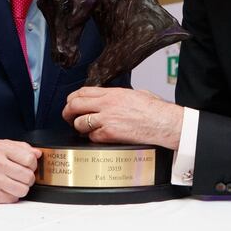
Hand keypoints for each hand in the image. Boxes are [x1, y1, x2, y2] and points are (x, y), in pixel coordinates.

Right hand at [0, 139, 40, 203]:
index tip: (28, 165)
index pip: (30, 159)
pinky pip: (13, 199)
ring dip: (21, 188)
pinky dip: (12, 195)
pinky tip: (4, 188)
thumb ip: (22, 147)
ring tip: (14, 182)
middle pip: (28, 176)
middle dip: (28, 177)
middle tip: (21, 176)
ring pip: (23, 190)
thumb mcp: (1, 146)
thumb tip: (38, 154)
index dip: (33, 164)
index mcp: (0, 148)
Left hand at [62, 86, 183, 149]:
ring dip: (79, 127)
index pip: (83, 91)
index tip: (71, 102)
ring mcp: (107, 119)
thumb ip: (120, 95)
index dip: (72, 98)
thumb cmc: (155, 110)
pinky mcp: (110, 134)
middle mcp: (107, 104)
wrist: (163, 122)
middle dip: (67, 112)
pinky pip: (92, 137)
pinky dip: (92, 138)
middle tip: (68, 117)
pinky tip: (98, 137)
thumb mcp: (136, 94)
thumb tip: (113, 98)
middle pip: (75, 105)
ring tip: (83, 129)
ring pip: (79, 122)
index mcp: (112, 93)